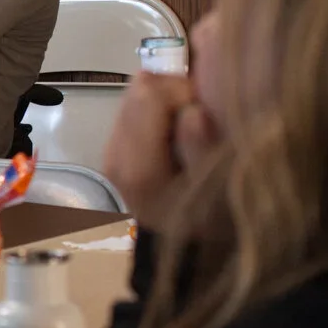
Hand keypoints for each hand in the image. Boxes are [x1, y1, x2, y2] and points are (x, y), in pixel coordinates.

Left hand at [101, 72, 219, 227]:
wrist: (179, 239)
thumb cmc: (208, 218)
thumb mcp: (217, 193)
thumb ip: (203, 152)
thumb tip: (194, 112)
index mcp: (139, 169)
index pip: (150, 96)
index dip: (186, 91)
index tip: (209, 113)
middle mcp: (116, 156)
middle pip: (140, 88)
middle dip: (176, 90)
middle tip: (202, 117)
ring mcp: (110, 149)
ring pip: (136, 91)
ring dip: (168, 97)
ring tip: (190, 124)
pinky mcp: (113, 145)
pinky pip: (135, 104)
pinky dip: (159, 107)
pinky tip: (175, 132)